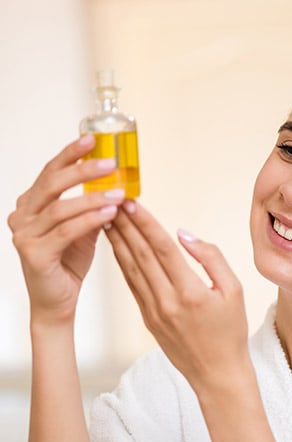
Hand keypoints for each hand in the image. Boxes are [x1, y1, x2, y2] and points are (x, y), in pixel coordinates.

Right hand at [8, 136, 125, 325]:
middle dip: (83, 170)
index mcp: (31, 205)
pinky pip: (66, 231)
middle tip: (110, 163)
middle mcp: (22, 216)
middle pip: (52, 184)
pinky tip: (109, 213)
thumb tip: (113, 185)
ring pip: (61, 208)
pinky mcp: (34, 254)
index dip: (70, 155)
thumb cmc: (68, 263)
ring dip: (93, 198)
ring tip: (119, 193)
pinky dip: (90, 220)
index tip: (92, 140)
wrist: (57, 301)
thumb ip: (90, 207)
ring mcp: (24, 235)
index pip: (50, 173)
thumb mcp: (82, 228)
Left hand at [105, 201, 249, 391]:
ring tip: (108, 219)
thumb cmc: (230, 331)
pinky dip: (123, 264)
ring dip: (119, 242)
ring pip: (131, 269)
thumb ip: (211, 258)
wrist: (217, 374)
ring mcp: (153, 312)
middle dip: (127, 225)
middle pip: (141, 255)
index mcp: (190, 292)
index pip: (162, 248)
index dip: (146, 222)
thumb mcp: (234, 291)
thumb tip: (184, 234)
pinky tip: (118, 249)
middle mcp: (166, 301)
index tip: (133, 202)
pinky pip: (132, 285)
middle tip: (113, 202)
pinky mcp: (147, 319)